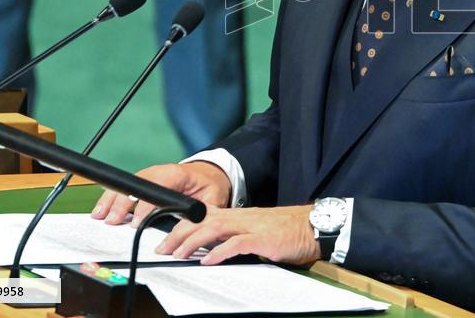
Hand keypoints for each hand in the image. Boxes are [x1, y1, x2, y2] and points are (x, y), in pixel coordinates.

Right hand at [90, 162, 231, 226]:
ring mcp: (150, 174)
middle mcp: (160, 172)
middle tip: (113, 221)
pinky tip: (103, 208)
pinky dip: (113, 197)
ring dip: (112, 199)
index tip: (138, 221)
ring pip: (127, 185)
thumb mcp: (214, 197)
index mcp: (177, 174)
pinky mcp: (144, 181)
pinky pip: (126, 187)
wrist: (208, 174)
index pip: (157, 187)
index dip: (146, 205)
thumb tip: (198, 223)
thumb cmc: (210, 185)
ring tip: (100, 215)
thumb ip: (206, 210)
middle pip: (136, 184)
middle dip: (123, 203)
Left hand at [156, 205, 319, 265]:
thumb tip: (212, 249)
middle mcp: (240, 217)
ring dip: (192, 241)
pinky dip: (219, 251)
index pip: (203, 216)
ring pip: (214, 228)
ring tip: (178, 254)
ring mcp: (251, 226)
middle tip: (161, 249)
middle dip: (178, 234)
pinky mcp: (262, 239)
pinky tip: (207, 260)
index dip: (181, 226)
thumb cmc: (286, 231)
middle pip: (202, 220)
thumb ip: (235, 236)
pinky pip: (236, 243)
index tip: (165, 239)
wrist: (313, 225)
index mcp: (238, 215)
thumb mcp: (256, 231)